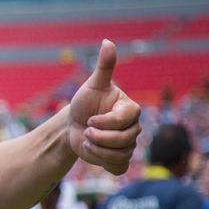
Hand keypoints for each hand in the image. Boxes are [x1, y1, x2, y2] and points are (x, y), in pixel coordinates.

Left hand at [69, 40, 140, 174]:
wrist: (74, 124)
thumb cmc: (85, 102)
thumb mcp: (92, 85)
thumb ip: (103, 66)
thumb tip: (108, 41)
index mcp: (130, 109)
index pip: (124, 120)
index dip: (103, 122)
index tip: (90, 118)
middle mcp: (134, 127)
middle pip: (123, 140)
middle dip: (97, 137)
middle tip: (86, 129)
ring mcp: (128, 145)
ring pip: (119, 155)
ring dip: (96, 149)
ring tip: (88, 139)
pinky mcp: (120, 160)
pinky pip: (118, 167)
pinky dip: (102, 162)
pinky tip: (93, 151)